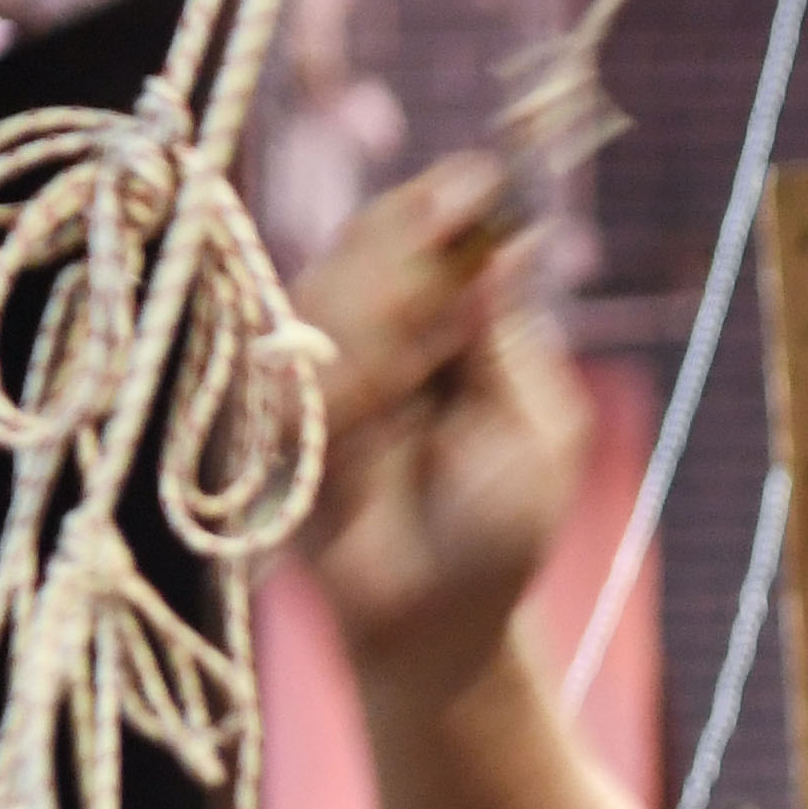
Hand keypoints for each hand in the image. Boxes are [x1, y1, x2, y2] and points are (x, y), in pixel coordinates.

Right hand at [293, 156, 590, 709]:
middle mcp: (379, 327)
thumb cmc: (500, 532)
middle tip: (443, 321)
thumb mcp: (535, 431)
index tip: (473, 187)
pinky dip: (334, 383)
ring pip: (323, 292)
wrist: (435, 621)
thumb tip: (506, 245)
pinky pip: (289, 366)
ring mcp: (319, 364)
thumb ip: (506, 341)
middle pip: (367, 241)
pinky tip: (368, 415)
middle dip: (407, 266)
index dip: (440, 201)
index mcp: (447, 318)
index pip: (428, 229)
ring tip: (415, 390)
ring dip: (374, 328)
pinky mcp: (272, 412)